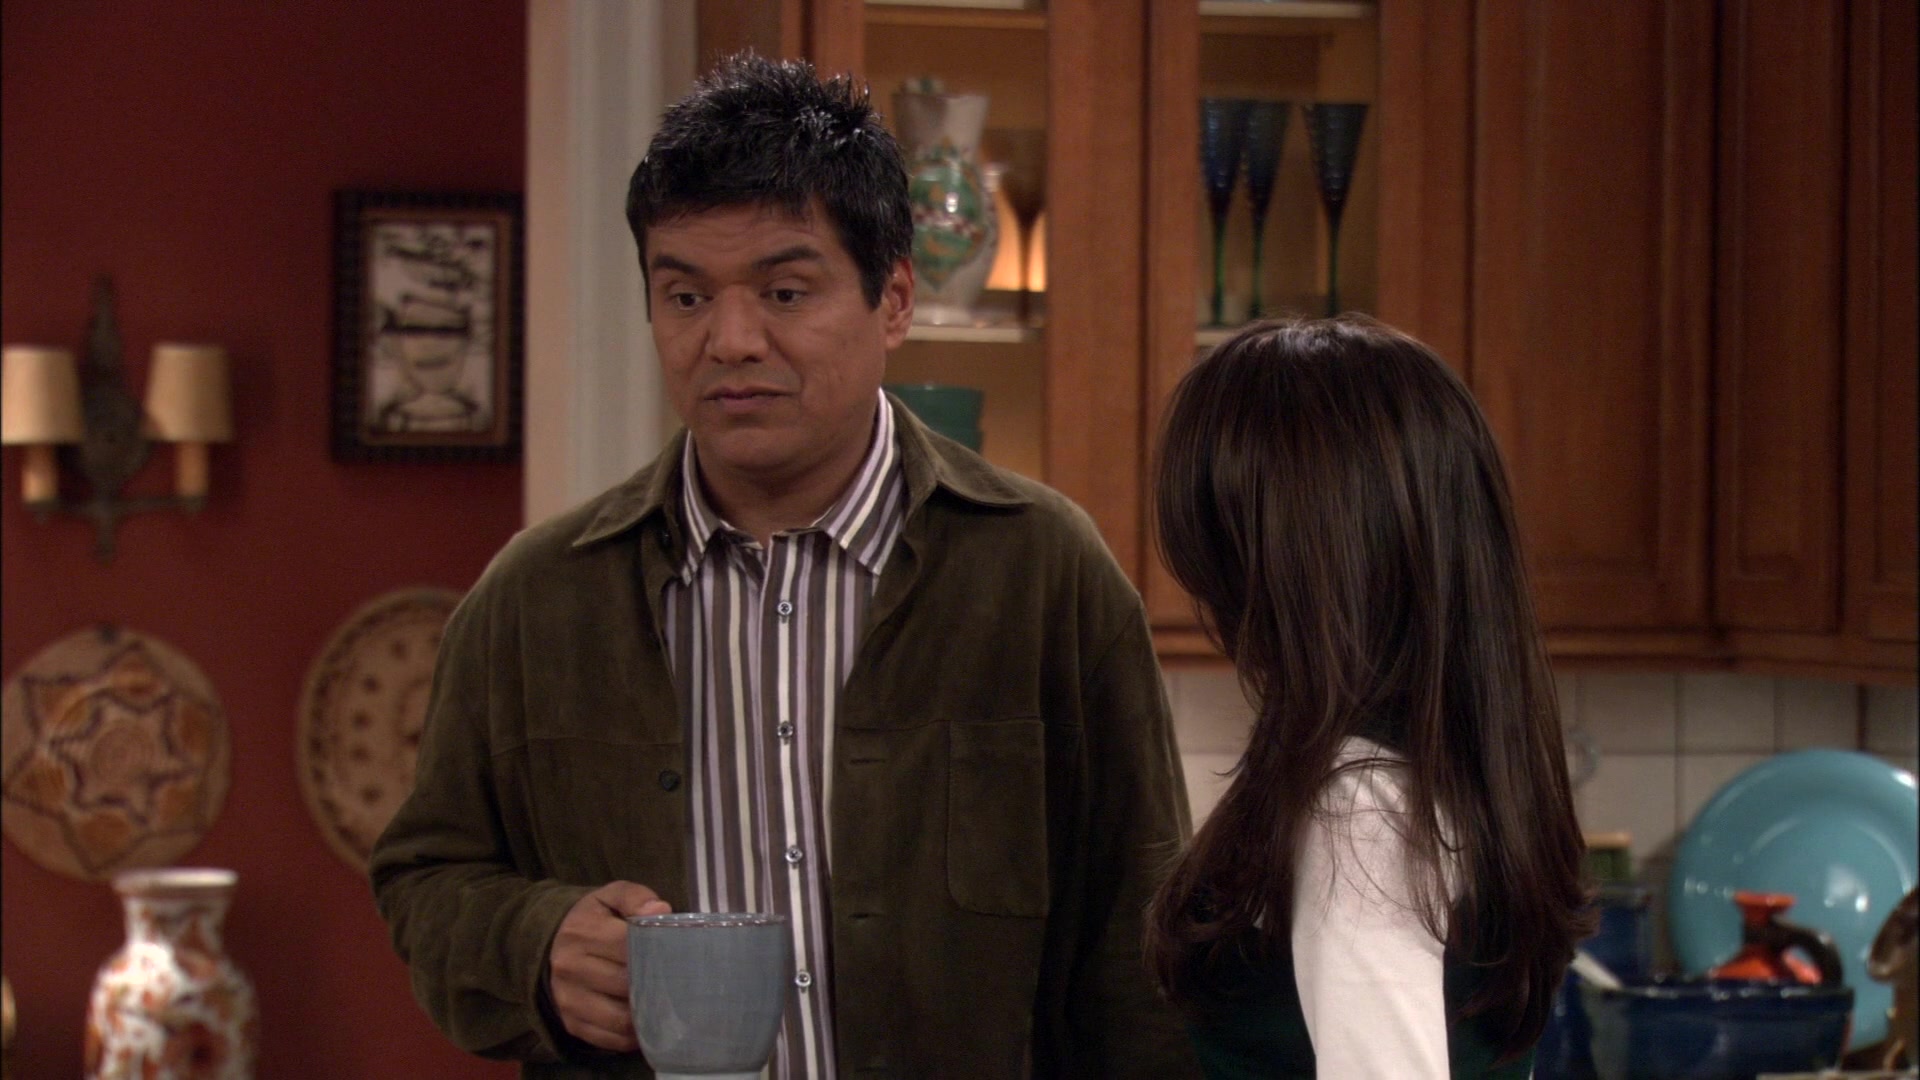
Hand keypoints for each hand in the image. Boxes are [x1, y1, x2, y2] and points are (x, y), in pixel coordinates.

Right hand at [547, 881, 671, 1051]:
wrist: (553, 945)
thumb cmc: (595, 919)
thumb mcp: (612, 897)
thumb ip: (636, 897)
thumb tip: (660, 910)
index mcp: (582, 931)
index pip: (628, 947)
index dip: (657, 953)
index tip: (679, 955)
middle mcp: (570, 967)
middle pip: (627, 985)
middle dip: (657, 986)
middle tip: (682, 984)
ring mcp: (568, 999)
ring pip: (622, 1019)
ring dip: (648, 1016)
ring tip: (668, 1006)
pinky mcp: (571, 1024)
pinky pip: (611, 1040)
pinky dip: (635, 1036)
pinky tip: (649, 1022)